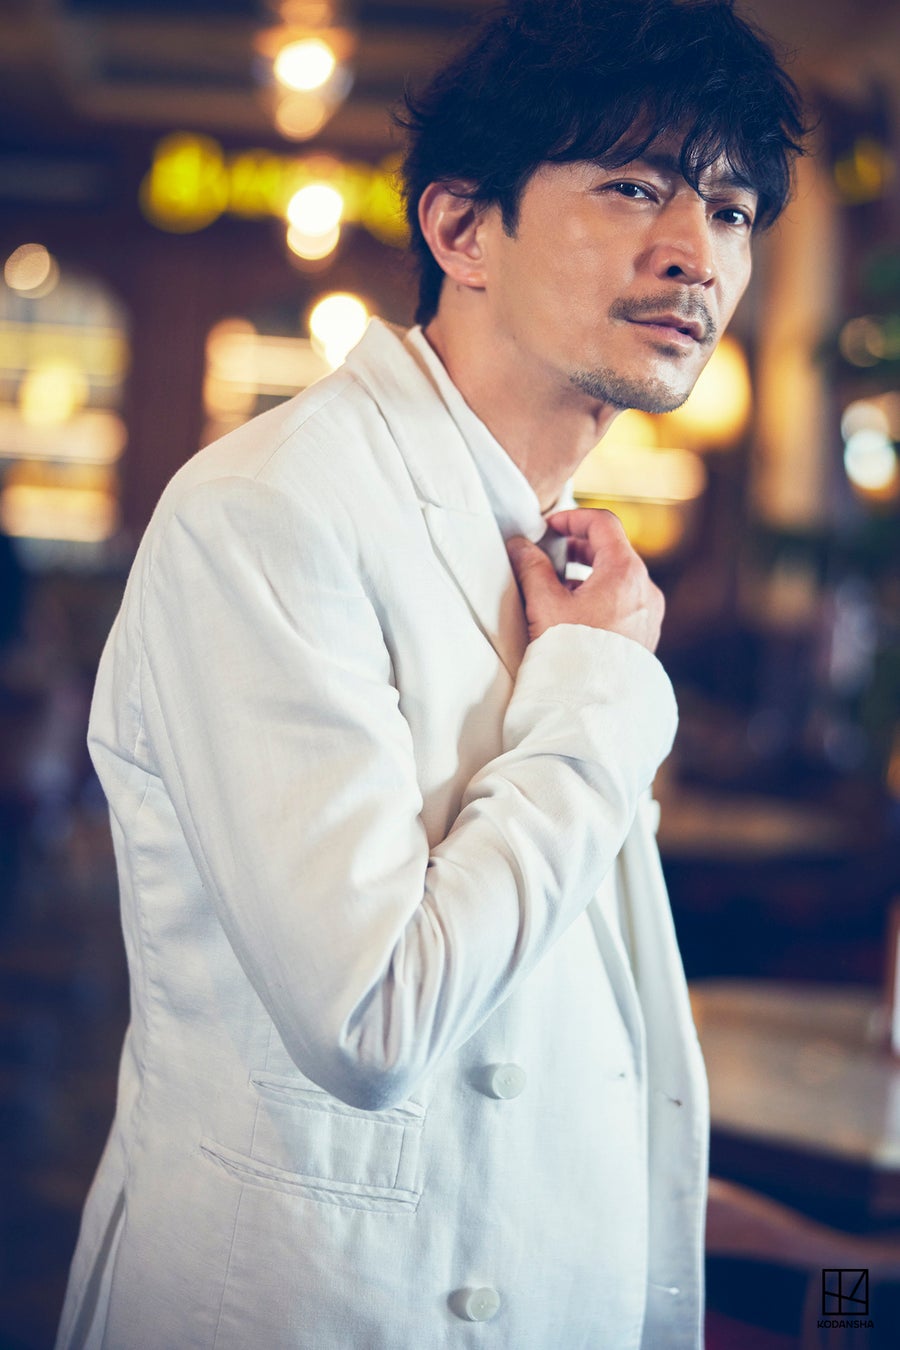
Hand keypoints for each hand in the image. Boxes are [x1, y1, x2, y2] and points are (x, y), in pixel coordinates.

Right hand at [506, 507, 663, 652]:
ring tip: (559, 588)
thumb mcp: (545, 604)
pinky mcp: (646, 633)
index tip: (549, 528)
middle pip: (613, 549)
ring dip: (589, 572)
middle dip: (579, 547)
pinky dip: (602, 594)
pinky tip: (577, 614)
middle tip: (551, 553)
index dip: (573, 518)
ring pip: (619, 576)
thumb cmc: (573, 652)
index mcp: (625, 572)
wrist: (595, 703)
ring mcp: (649, 612)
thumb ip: (531, 568)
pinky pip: (626, 600)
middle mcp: (645, 588)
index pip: (603, 524)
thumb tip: (520, 545)